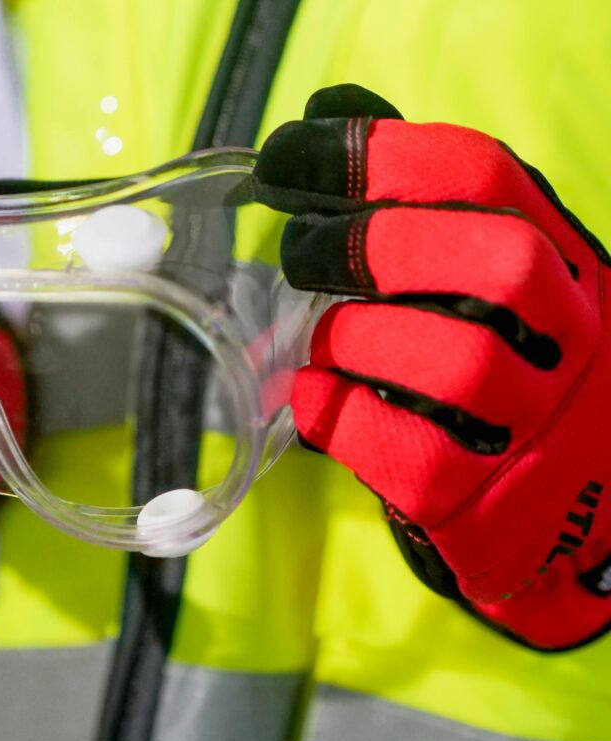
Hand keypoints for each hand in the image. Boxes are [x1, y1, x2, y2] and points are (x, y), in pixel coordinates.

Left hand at [255, 85, 610, 649]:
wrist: (570, 504)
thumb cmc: (500, 370)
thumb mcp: (481, 277)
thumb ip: (417, 201)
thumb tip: (331, 110)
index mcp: (564, 262)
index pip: (484, 178)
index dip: (378, 154)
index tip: (292, 155)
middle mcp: (572, 338)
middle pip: (494, 262)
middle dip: (374, 245)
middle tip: (300, 253)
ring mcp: (542, 426)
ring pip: (454, 361)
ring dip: (356, 339)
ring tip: (321, 342)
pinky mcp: (491, 506)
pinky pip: (411, 456)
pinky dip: (338, 417)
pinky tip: (312, 398)